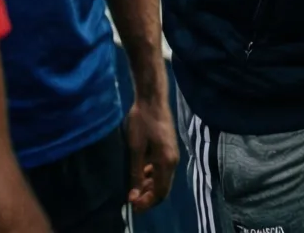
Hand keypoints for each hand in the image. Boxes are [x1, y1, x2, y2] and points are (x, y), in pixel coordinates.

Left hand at [124, 95, 178, 212]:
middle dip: (147, 196)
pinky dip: (152, 176)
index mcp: (166, 162)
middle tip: (130, 198)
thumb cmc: (142, 121)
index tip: (131, 204)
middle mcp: (173, 160)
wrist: (152, 98)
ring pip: (163, 179)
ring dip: (149, 186)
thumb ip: (136, 173)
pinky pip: (162, 169)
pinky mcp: (169, 148)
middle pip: (163, 188)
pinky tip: (140, 172)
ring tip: (132, 187)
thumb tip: (133, 194)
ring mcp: (172, 154)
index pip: (160, 192)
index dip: (146, 202)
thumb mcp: (135, 149)